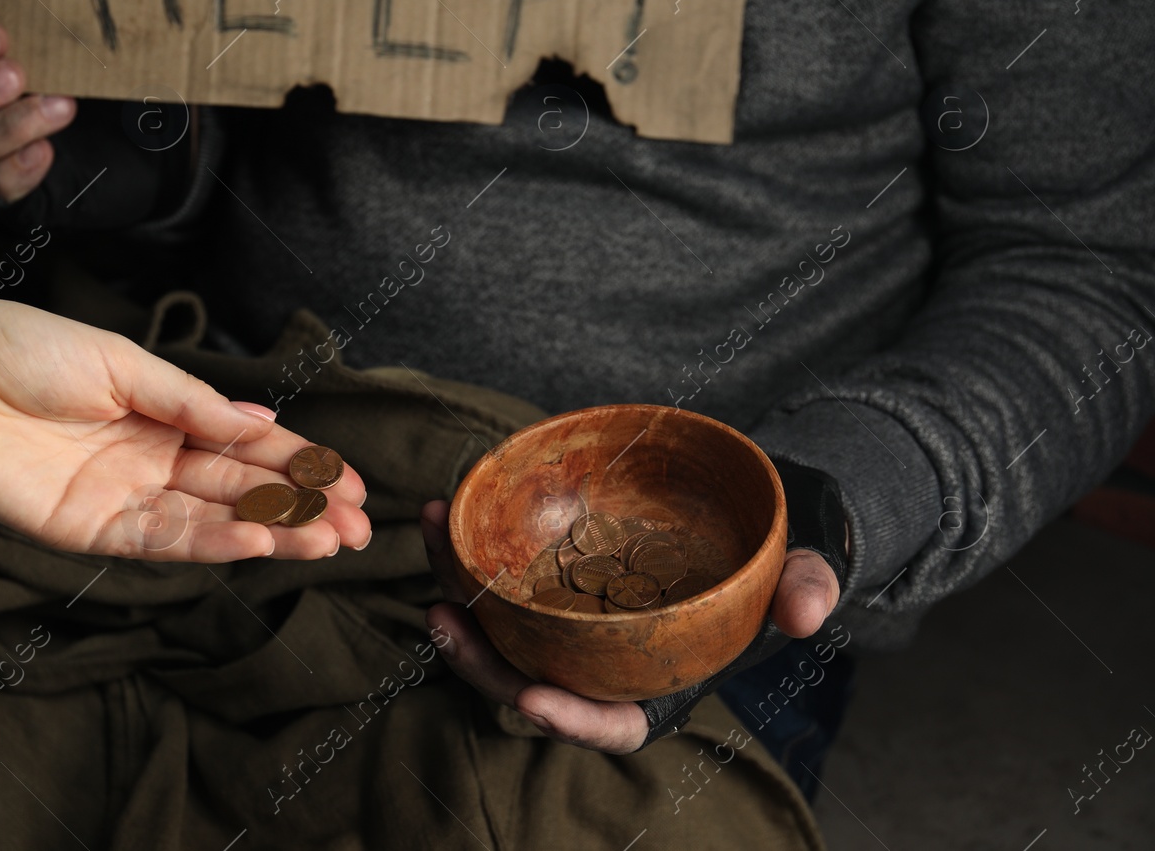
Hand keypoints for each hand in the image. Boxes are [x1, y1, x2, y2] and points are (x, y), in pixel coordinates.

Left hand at [0, 299, 370, 560]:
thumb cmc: (24, 350)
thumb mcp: (124, 364)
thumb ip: (193, 404)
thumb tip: (264, 424)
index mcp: (164, 414)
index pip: (247, 445)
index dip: (301, 464)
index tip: (352, 484)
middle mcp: (151, 460)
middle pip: (240, 491)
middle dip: (301, 508)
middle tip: (357, 528)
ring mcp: (121, 497)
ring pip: (210, 523)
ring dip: (269, 534)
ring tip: (324, 542)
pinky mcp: (85, 529)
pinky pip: (158, 541)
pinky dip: (208, 544)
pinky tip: (254, 542)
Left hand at [417, 499, 837, 752]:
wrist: (753, 513)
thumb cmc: (774, 558)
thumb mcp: (804, 572)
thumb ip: (807, 590)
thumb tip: (807, 612)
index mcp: (662, 680)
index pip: (613, 725)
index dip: (571, 721)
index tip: (530, 700)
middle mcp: (607, 660)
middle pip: (532, 680)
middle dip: (480, 658)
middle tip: (440, 614)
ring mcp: (574, 621)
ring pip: (502, 628)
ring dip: (457, 590)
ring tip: (430, 539)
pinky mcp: (553, 577)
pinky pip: (501, 579)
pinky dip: (467, 551)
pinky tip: (444, 514)